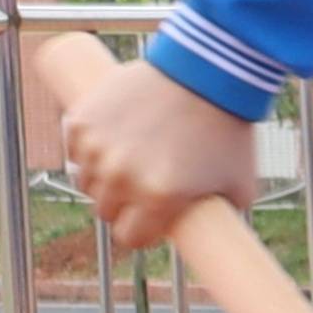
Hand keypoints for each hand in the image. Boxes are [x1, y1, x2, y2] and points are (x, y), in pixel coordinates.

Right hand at [60, 55, 259, 253]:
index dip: (140, 232)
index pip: (129, 237)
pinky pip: (75, 148)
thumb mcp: (238, 186)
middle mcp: (121, 177)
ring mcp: (97, 147)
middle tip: (142, 186)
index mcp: (158, 198)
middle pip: (106, 210)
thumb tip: (214, 241)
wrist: (207, 72)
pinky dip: (88, 147)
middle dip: (123, 204)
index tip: (148, 222)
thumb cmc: (227, 129)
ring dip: (103, 177)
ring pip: (87, 181)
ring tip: (130, 157)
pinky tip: (111, 137)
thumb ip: (219, 217)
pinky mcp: (81, 120)